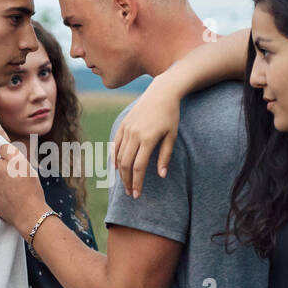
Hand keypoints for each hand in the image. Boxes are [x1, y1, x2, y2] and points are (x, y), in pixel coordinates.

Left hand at [0, 143, 48, 234]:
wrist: (28, 213)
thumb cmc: (33, 194)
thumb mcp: (31, 171)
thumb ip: (19, 161)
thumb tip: (11, 157)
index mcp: (14, 161)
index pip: (4, 148)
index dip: (8, 154)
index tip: (9, 159)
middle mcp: (1, 167)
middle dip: (4, 167)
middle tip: (13, 178)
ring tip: (8, 186)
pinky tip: (2, 191)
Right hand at [111, 74, 182, 197]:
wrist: (161, 92)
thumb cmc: (170, 115)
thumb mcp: (172, 136)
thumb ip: (165, 156)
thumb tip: (161, 175)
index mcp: (148, 138)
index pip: (139, 167)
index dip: (137, 182)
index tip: (137, 194)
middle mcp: (134, 134)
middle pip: (126, 164)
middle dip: (127, 181)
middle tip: (130, 193)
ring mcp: (127, 129)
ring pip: (119, 156)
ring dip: (121, 172)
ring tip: (125, 183)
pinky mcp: (123, 124)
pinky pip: (115, 144)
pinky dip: (114, 157)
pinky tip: (117, 168)